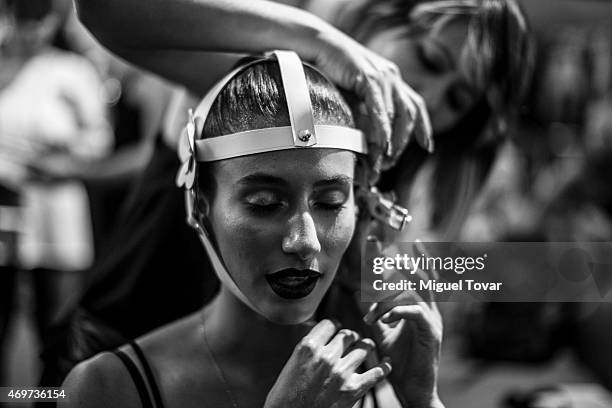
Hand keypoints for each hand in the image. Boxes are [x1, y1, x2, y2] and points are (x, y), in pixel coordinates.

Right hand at [264, 319, 391, 407]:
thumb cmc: (287, 394)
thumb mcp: (293, 362)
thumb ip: (310, 346)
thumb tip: (323, 332)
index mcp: (309, 347)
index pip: (331, 324)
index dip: (334, 326)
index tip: (336, 331)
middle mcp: (326, 357)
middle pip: (348, 334)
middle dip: (350, 337)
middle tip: (350, 341)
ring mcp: (341, 373)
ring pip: (364, 348)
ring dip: (365, 347)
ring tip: (365, 348)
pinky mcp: (353, 390)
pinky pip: (377, 372)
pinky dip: (384, 366)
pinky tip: (387, 362)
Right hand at [309, 30, 432, 181]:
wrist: (320, 46)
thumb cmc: (333, 71)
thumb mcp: (354, 97)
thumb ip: (364, 117)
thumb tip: (369, 145)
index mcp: (393, 80)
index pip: (415, 106)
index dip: (424, 127)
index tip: (428, 146)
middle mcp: (393, 77)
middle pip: (408, 115)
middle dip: (402, 142)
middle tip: (391, 162)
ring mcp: (383, 75)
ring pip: (396, 114)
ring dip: (392, 140)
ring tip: (385, 158)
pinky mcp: (368, 76)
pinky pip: (380, 106)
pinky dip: (382, 126)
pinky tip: (382, 142)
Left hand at [363, 243, 443, 407]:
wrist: (413, 391)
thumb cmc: (399, 363)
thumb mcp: (382, 332)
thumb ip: (374, 312)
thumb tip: (358, 295)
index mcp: (418, 306)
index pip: (411, 274)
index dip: (397, 255)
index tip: (380, 239)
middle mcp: (428, 309)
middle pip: (420, 274)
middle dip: (402, 258)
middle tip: (381, 251)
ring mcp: (432, 320)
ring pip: (418, 289)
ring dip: (392, 288)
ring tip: (380, 282)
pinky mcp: (431, 334)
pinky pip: (416, 313)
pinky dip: (398, 310)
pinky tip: (383, 316)